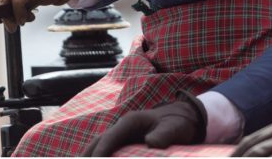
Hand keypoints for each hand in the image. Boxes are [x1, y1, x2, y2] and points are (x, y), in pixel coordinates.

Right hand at [84, 91, 206, 155]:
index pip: (108, 138)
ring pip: (98, 146)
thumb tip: (151, 142)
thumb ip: (163, 134)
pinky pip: (106, 150)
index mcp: (131, 121)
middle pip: (97, 142)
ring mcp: (122, 134)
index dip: (98, 153)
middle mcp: (123, 127)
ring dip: (88, 157)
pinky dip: (97, 157)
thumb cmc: (179, 122)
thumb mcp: (174, 128)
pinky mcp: (124, 142)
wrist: (186, 118)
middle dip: (86, 156)